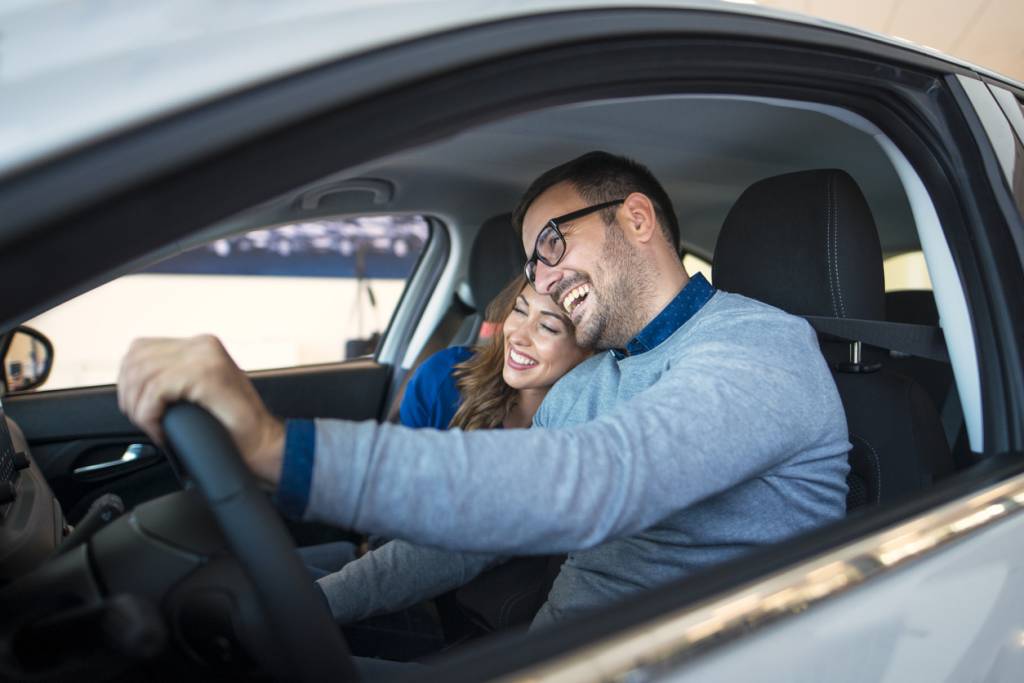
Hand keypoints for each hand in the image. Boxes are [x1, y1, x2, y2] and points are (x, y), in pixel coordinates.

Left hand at [117, 335, 285, 484]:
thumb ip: (174, 378)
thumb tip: (131, 383)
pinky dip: (150, 415)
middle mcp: (203, 345)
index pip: (141, 348)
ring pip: (142, 375)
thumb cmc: (232, 426)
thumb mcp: (198, 390)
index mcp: (201, 345)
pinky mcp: (205, 375)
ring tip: (153, 427)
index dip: (127, 379)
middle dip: (129, 395)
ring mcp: (205, 357)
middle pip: (136, 359)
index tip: (136, 406)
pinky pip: (156, 391)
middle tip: (143, 420)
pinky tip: (161, 431)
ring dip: (139, 408)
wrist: (263, 443)